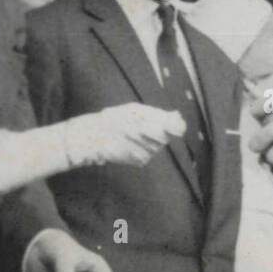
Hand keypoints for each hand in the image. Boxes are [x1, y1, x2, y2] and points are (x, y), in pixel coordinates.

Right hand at [63, 103, 184, 167]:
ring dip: (148, 140)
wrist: (95, 138)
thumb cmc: (114, 119)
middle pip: (165, 137)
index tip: (173, 124)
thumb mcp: (135, 110)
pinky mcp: (141, 161)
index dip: (177, 126)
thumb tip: (177, 116)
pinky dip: (141, 148)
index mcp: (154, 124)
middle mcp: (152, 140)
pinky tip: (129, 143)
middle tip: (140, 126)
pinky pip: (148, 153)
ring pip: (156, 146)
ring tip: (131, 134)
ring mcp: (147, 153)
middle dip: (157, 131)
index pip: (177, 128)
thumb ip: (158, 114)